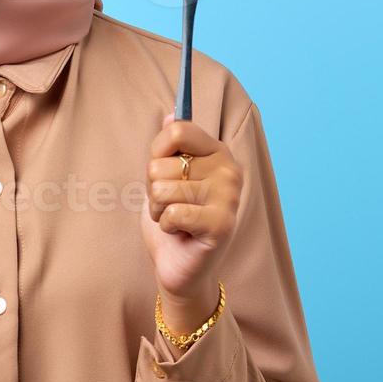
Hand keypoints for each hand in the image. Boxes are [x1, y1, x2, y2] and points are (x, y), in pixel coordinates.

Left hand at [141, 112, 242, 328]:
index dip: (156, 152)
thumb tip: (171, 114)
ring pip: (162, 189)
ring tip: (175, 219)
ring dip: (158, 209)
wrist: (180, 267)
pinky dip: (166, 225)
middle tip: (171, 205)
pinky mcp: (222, 225)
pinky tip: (181, 232)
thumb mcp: (165, 177)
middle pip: (161, 163)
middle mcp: (229, 170)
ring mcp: (229, 197)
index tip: (163, 170)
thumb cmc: (172, 219)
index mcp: (217, 152)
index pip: (177, 131)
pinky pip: (171, 213)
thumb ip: (170, 147)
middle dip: (153, 188)